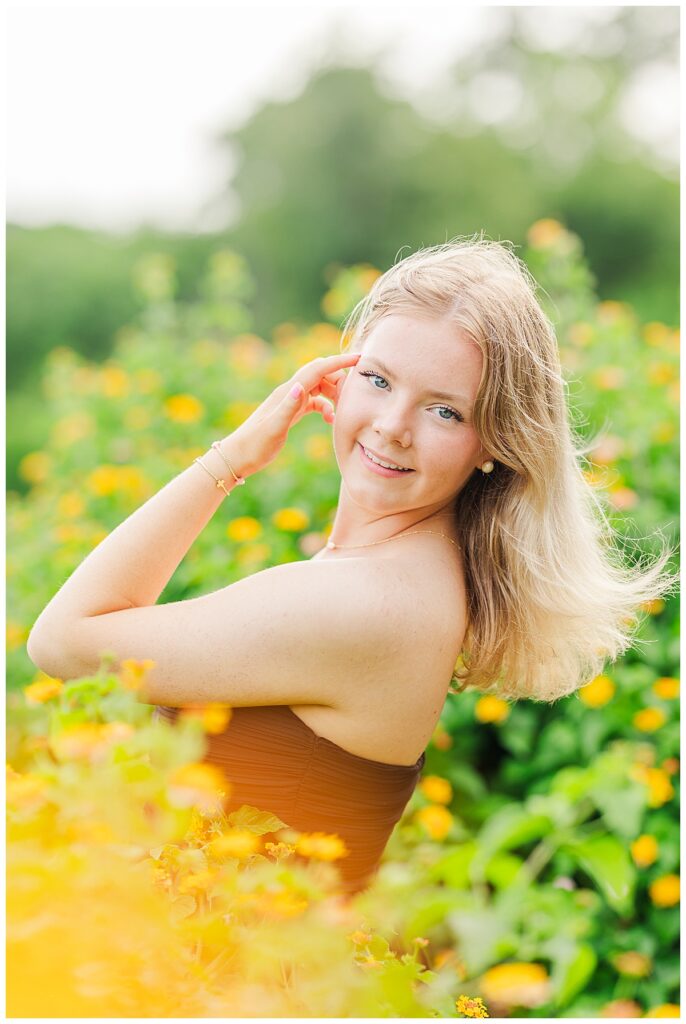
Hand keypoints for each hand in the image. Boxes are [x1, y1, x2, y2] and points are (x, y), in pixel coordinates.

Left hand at [225, 351, 360, 477]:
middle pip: (320, 373)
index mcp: (288, 392)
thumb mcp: (273, 428)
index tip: (360, 358)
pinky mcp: (291, 412)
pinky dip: (326, 406)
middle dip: (340, 378)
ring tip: (344, 409)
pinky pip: (314, 401)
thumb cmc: (255, 445)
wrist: (238, 457)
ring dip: (334, 393)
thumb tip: (300, 386)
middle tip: (355, 394)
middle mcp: (290, 392)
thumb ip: (287, 407)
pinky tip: (330, 420)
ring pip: (319, 387)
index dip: (339, 362)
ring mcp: (290, 401)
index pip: (318, 369)